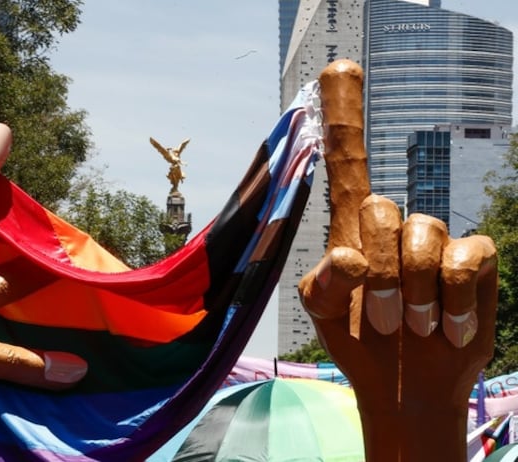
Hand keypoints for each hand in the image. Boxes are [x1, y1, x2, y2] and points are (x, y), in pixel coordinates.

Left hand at [298, 60, 496, 460]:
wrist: (405, 385)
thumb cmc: (359, 339)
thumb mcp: (324, 310)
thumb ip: (324, 281)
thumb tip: (351, 258)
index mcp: (350, 230)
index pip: (348, 162)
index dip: (344, 115)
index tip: (338, 68)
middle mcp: (393, 224)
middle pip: (379, 209)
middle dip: (377, 274)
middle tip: (380, 318)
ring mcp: (435, 241)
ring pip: (422, 238)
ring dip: (410, 294)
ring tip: (408, 326)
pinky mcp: (473, 260)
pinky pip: (465, 259)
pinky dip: (451, 303)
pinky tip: (443, 326)